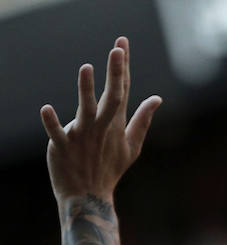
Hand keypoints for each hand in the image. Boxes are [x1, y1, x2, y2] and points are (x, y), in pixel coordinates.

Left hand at [40, 37, 160, 202]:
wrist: (89, 196)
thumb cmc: (109, 170)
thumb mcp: (132, 146)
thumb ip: (142, 120)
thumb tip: (156, 98)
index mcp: (117, 124)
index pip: (123, 90)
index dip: (123, 66)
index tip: (122, 43)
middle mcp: (101, 127)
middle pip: (112, 96)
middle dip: (116, 72)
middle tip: (118, 49)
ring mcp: (82, 136)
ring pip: (86, 111)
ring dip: (87, 91)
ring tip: (87, 69)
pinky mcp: (63, 147)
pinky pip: (57, 133)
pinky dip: (52, 123)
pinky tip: (46, 108)